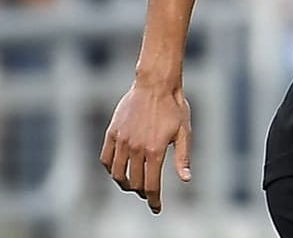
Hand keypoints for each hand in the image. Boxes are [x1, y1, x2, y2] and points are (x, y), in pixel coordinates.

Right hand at [100, 82, 192, 213]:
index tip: (156, 208)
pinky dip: (110, 169)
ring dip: (125, 183)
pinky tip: (118, 170)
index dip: (153, 200)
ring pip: (117, 173)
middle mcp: (136, 148)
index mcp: (155, 150)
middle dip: (142, 192)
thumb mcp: (184, 132)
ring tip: (133, 185)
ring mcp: (122, 141)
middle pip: (135, 182)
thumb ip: (183, 157)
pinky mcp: (112, 133)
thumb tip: (186, 179)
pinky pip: (106, 158)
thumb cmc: (174, 107)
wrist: (156, 84)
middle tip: (148, 194)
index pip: (151, 185)